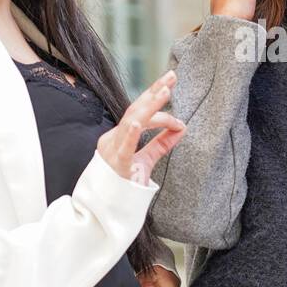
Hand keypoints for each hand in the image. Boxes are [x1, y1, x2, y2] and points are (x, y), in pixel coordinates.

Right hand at [95, 70, 185, 184]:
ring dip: (150, 106)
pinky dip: (130, 133)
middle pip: (136, 109)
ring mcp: (112, 150)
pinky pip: (123, 147)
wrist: (103, 211)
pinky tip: (138, 122)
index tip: (175, 100)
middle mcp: (114, 138)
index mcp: (119, 136)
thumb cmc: (122, 185)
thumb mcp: (145, 161)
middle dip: (155, 91)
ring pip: (132, 121)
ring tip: (165, 91)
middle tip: (172, 75)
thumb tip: (182, 128)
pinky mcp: (115, 165)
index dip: (158, 101)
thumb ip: (161, 144)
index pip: (140, 113)